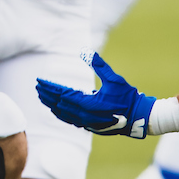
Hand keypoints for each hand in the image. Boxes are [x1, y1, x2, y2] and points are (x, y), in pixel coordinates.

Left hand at [36, 53, 153, 137]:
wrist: (141, 118)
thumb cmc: (128, 97)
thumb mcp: (114, 79)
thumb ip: (99, 65)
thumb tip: (86, 51)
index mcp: (88, 103)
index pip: (62, 94)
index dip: (49, 87)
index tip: (39, 81)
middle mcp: (84, 115)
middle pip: (59, 104)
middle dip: (47, 95)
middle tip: (37, 87)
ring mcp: (87, 123)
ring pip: (63, 114)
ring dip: (51, 105)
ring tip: (42, 97)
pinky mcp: (91, 127)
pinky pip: (70, 120)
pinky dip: (60, 114)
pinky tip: (56, 110)